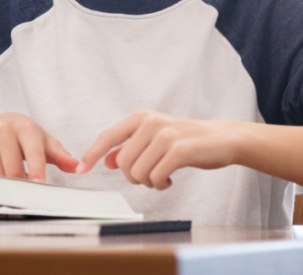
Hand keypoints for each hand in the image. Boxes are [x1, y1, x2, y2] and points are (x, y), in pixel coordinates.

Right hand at [0, 112, 78, 181]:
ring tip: (9, 179)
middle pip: (12, 169)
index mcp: (25, 126)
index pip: (33, 153)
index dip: (36, 171)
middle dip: (19, 185)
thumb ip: (61, 156)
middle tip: (24, 192)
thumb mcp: (45, 143)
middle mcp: (2, 127)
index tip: (37, 186)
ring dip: (3, 184)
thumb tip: (77, 167)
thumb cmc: (25, 137)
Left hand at [76, 110, 242, 189]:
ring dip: (147, 182)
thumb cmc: (185, 139)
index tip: (81, 169)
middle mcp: (150, 123)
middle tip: (148, 177)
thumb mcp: (153, 137)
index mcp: (140, 118)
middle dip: (132, 176)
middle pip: (123, 162)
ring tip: (160, 178)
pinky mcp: (180, 150)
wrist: (221, 138)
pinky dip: (159, 185)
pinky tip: (168, 181)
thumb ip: (129, 146)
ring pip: (138, 171)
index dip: (92, 154)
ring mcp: (166, 136)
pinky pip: (157, 176)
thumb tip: (105, 160)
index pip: (107, 136)